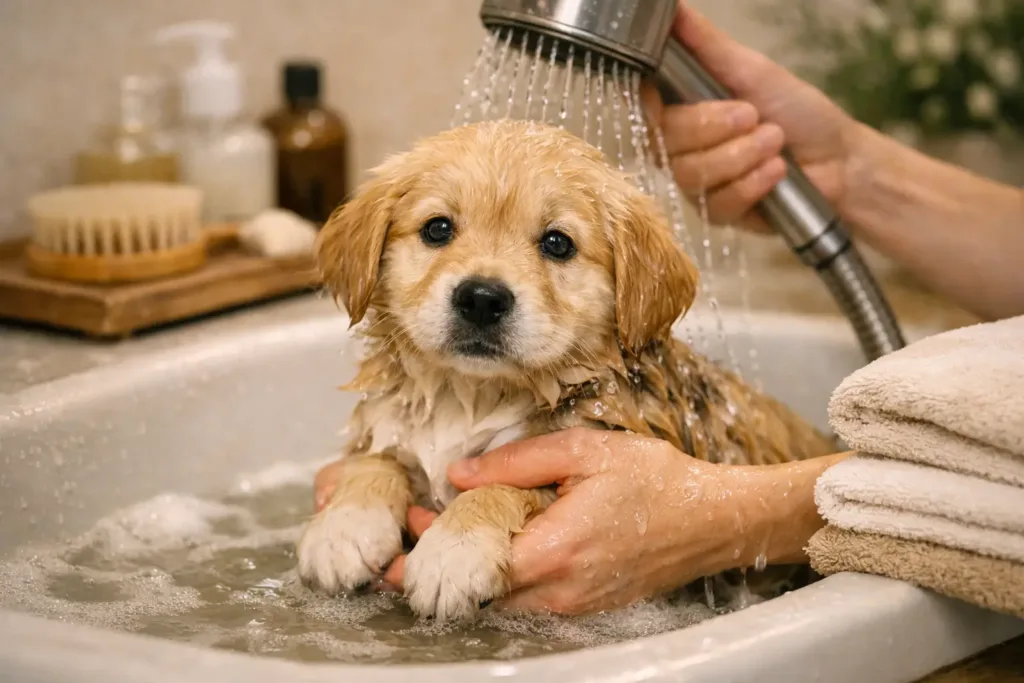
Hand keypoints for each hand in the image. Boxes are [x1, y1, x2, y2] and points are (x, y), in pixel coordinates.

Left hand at [314, 429, 761, 613]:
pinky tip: (489, 546)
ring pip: (500, 598)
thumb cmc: (656, 481)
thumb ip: (518, 463)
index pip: (470, 566)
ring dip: (466, 573)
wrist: (712, 521)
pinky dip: (499, 577)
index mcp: (554, 550)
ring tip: (435, 539)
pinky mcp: (584, 605)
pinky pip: (527, 598)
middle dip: (435, 568)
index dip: (423, 562)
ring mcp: (572, 604)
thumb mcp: (585, 452)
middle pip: (478, 590)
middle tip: (401, 539)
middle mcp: (558, 590)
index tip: (385, 554)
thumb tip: (459, 475)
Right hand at [643, 4, 864, 231]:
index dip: (648, 105)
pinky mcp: (717, 213)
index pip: (643, 107)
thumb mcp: (751, 69)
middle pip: (665, 141)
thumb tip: (673, 7)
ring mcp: (697, 182)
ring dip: (740, 155)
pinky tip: (776, 172)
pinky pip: (717, 203)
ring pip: (691, 173)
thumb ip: (705, 44)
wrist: (839, 161)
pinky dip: (752, 183)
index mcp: (684, 107)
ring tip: (775, 141)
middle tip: (753, 114)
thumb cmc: (798, 111)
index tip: (666, 97)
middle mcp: (682, 146)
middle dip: (712, 127)